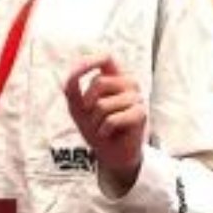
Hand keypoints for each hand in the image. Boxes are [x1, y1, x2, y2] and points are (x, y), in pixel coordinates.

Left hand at [63, 54, 145, 193]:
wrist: (110, 154)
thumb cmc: (96, 127)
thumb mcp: (78, 107)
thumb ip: (72, 89)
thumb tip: (71, 74)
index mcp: (114, 77)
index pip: (107, 58)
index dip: (91, 60)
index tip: (76, 71)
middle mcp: (128, 83)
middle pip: (99, 81)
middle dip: (87, 103)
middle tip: (92, 117)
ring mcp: (136, 97)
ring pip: (103, 104)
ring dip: (95, 121)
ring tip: (102, 127)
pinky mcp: (141, 114)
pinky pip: (112, 119)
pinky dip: (104, 130)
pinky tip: (108, 133)